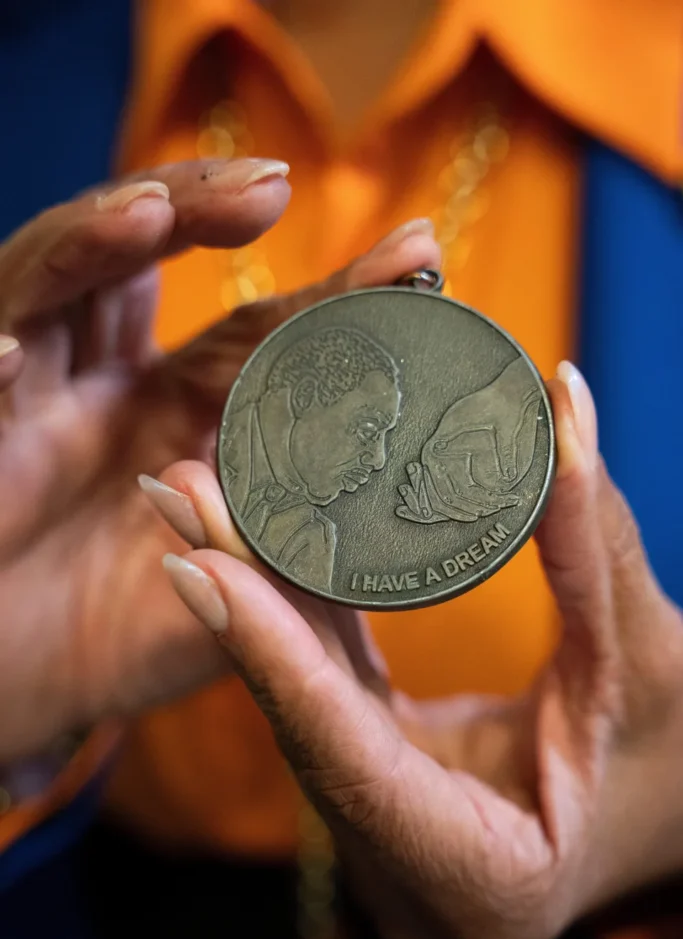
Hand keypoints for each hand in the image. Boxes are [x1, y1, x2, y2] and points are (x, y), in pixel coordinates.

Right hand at [0, 163, 439, 762]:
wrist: (30, 689)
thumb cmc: (132, 630)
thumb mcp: (241, 579)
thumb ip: (305, 542)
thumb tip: (401, 511)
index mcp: (179, 408)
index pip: (256, 329)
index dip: (327, 290)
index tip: (418, 252)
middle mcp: (105, 382)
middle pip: (144, 268)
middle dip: (202, 211)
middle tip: (272, 185)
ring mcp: (30, 403)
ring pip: (46, 288)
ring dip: (92, 246)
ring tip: (152, 214)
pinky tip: (11, 354)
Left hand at [158, 362, 682, 938]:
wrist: (676, 810)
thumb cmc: (676, 758)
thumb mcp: (642, 659)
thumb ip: (589, 541)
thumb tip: (559, 400)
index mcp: (480, 882)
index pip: (349, 762)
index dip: (274, 657)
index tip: (201, 563)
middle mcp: (408, 877)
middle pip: (301, 725)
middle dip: (237, 605)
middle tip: (179, 494)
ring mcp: (386, 839)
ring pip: (298, 705)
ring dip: (249, 600)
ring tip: (195, 503)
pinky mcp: (377, 786)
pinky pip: (322, 692)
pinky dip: (292, 617)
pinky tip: (251, 542)